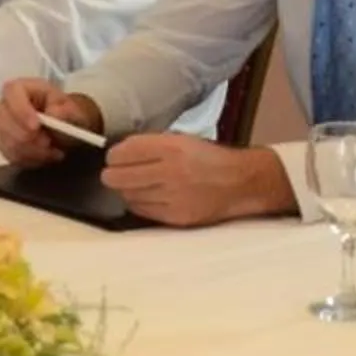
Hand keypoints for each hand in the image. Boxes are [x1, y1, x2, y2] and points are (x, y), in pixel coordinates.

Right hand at [0, 81, 102, 166]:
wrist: (63, 128)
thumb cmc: (65, 113)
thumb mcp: (73, 109)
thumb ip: (66, 110)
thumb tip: (54, 113)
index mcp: (22, 88)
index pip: (11, 92)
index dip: (21, 110)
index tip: (36, 127)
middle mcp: (6, 104)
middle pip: (4, 121)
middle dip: (28, 138)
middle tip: (49, 144)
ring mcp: (1, 124)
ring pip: (7, 141)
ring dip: (32, 151)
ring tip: (52, 152)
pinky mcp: (2, 143)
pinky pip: (10, 155)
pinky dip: (29, 160)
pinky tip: (44, 157)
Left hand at [100, 137, 295, 226]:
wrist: (242, 181)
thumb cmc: (209, 158)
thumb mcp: (181, 139)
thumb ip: (150, 145)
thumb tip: (118, 153)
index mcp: (171, 148)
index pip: (123, 152)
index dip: (113, 156)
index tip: (114, 157)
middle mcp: (171, 172)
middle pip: (118, 177)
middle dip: (112, 175)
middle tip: (115, 173)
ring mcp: (174, 196)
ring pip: (128, 196)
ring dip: (127, 190)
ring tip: (136, 184)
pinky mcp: (177, 216)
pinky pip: (142, 211)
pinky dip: (139, 203)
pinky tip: (148, 196)